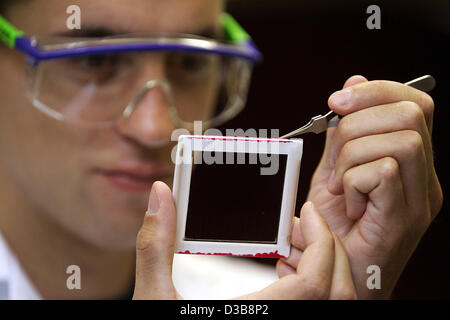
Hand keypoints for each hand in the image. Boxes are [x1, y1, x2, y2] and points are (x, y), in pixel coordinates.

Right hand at [132, 182, 355, 299]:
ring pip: (333, 302)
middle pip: (336, 291)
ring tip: (289, 245)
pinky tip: (282, 271)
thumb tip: (160, 194)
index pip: (314, 282)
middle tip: (298, 225)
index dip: (321, 241)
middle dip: (325, 248)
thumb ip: (156, 246)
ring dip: (321, 266)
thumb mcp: (155, 298)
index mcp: (256, 317)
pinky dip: (313, 285)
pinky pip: (317, 309)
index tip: (308, 211)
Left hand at [278, 75, 442, 298]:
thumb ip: (344, 131)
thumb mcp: (334, 168)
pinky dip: (351, 180)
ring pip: (399, 139)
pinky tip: (346, 202)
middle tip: (334, 156)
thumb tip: (353, 83)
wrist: (332, 272)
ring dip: (351, 156)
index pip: (415, 104)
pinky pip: (381, 171)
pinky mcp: (404, 218)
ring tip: (340, 184)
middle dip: (356, 123)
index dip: (376, 90)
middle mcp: (424, 179)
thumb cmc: (335, 225)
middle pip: (409, 114)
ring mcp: (419, 199)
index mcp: (411, 163)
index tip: (337, 101)